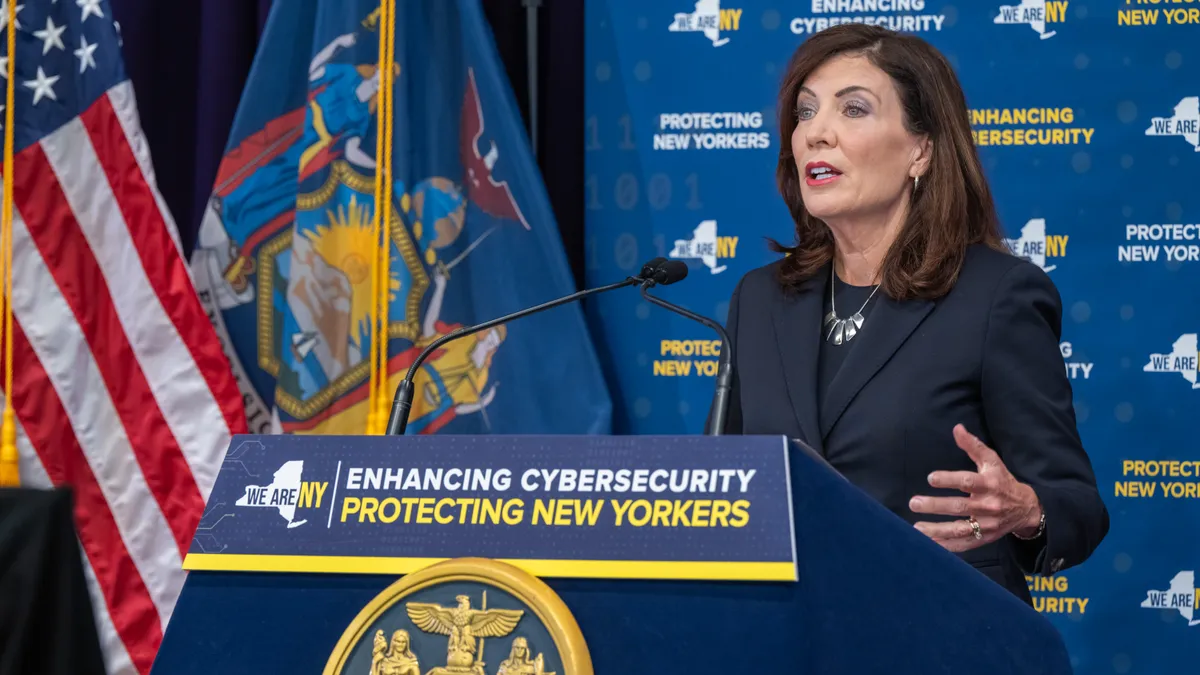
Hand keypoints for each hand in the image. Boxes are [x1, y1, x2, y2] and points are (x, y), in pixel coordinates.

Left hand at [909, 424, 1042, 551]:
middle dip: (935, 506)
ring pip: (960, 529)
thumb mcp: (991, 461)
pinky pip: (963, 545)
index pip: (968, 482)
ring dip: (937, 530)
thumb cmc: (1003, 481)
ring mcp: (986, 525)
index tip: (930, 478)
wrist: (1026, 508)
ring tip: (917, 528)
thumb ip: (973, 446)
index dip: (949, 480)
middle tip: (914, 503)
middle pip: (959, 507)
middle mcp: (988, 506)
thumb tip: (957, 428)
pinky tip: (929, 544)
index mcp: (989, 485)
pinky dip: (946, 546)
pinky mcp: (984, 538)